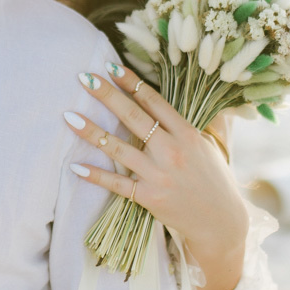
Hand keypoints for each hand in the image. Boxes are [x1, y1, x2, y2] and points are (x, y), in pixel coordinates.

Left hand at [67, 61, 247, 289]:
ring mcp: (159, 175)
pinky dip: (95, 175)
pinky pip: (116, 184)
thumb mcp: (215, 146)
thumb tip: (214, 99)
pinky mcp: (149, 197)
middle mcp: (172, 151)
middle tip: (84, 78)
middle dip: (107, 95)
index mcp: (187, 134)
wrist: (220, 222)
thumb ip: (208, 122)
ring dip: (91, 132)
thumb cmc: (215, 180)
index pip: (154, 101)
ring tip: (69, 116)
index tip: (111, 67)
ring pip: (118, 148)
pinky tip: (75, 166)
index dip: (131, 83)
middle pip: (133, 117)